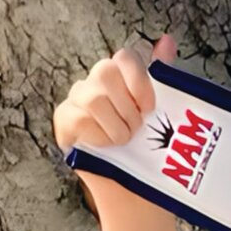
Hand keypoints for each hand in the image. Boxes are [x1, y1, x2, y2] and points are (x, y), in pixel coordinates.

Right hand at [53, 32, 178, 230]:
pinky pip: (79, 118)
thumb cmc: (151, 152)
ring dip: (117, 125)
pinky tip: (107, 147)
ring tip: (125, 141)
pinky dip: (100, 136)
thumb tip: (167, 39)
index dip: (140, 81)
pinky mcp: (64, 122)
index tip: (151, 107)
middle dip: (128, 105)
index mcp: (121, 77)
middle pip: (106, 71)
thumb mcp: (163, 113)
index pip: (126, 57)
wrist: (137, 191)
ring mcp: (76, 101)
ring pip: (93, 96)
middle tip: (138, 128)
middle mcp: (96, 84)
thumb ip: (163, 76)